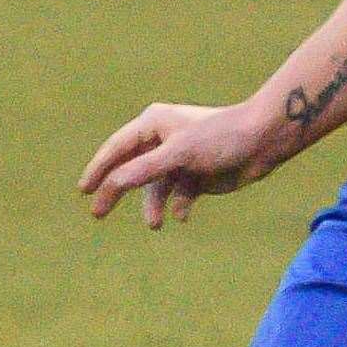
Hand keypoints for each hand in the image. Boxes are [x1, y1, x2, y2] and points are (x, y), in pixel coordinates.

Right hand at [78, 101, 271, 228]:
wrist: (263, 142)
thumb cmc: (220, 137)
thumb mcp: (177, 153)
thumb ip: (143, 170)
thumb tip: (112, 186)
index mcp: (155, 124)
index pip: (117, 147)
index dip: (99, 168)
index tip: (83, 190)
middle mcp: (164, 140)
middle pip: (130, 169)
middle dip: (116, 191)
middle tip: (98, 214)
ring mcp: (180, 159)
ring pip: (154, 188)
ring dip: (152, 206)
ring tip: (155, 223)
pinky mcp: (196, 176)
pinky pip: (177, 196)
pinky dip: (177, 206)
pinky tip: (183, 213)